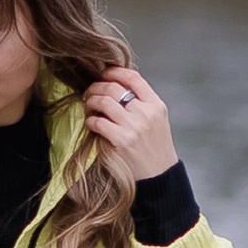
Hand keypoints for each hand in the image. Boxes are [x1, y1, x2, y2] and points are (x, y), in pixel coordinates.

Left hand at [83, 64, 174, 184]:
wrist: (159, 175)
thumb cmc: (155, 146)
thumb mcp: (157, 119)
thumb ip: (142, 102)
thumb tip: (115, 84)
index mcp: (156, 105)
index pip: (133, 77)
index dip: (114, 71)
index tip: (104, 73)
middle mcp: (146, 113)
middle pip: (114, 87)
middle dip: (96, 87)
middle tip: (90, 92)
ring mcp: (134, 127)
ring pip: (103, 102)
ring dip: (90, 102)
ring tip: (89, 106)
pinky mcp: (121, 141)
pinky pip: (97, 122)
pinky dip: (90, 120)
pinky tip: (92, 123)